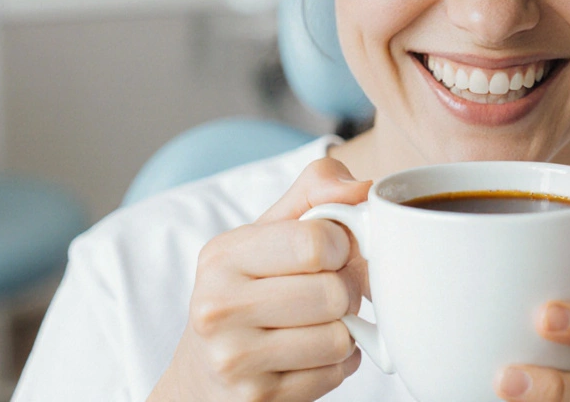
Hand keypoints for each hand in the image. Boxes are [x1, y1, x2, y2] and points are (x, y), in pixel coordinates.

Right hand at [147, 157, 371, 401]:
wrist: (205, 370)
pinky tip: (310, 354)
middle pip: (333, 293)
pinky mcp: (258, 398)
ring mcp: (235, 359)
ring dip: (343, 331)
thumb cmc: (251, 287)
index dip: (340, 246)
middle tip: (326, 294)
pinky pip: (336, 373)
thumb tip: (363, 188)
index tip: (328, 254)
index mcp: (223, 255)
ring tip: (316, 323)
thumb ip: (316, 191)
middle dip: (344, 292)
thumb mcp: (270, 231)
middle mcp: (219, 307)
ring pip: (340, 337)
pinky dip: (336, 363)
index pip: (317, 243)